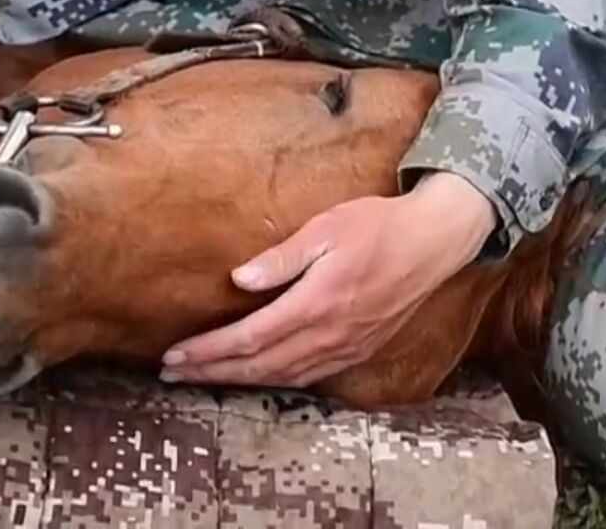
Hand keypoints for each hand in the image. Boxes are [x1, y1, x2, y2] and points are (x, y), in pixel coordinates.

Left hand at [159, 172, 495, 388]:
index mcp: (316, 303)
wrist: (434, 241)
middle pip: (259, 366)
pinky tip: (257, 377)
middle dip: (212, 371)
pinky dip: (275, 380)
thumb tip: (239, 279)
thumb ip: (282, 258)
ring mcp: (346, 347)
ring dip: (238, 380)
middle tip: (171, 374)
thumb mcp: (326, 228)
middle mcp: (329, 334)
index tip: (174, 355)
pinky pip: (308, 376)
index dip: (208, 351)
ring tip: (203, 377)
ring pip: (282, 376)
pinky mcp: (359, 349)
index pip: (249, 337)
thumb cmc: (378, 225)